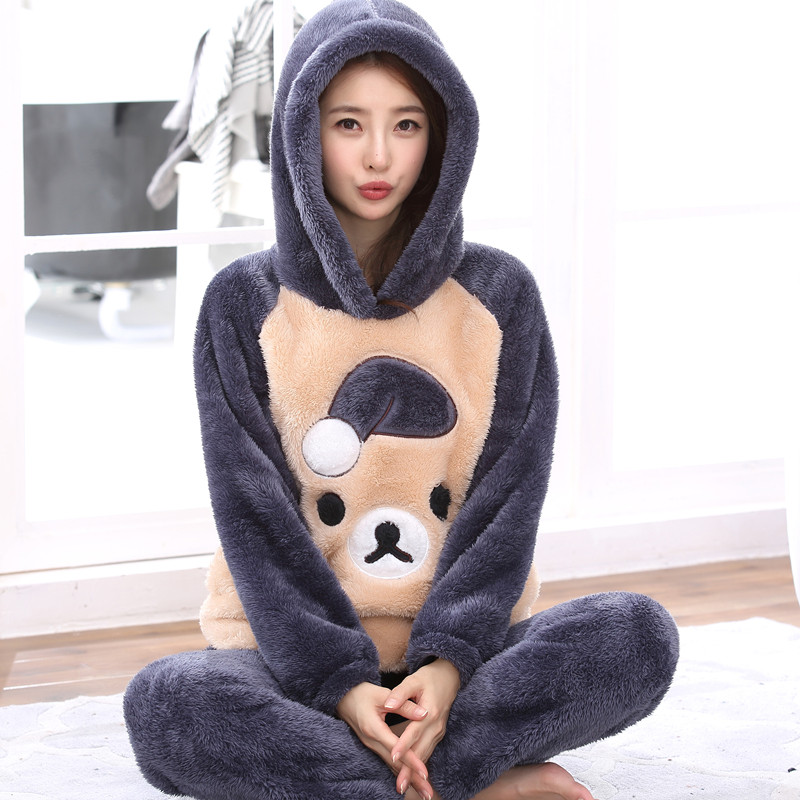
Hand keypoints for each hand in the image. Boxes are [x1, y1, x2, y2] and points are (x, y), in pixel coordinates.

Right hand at [336, 682, 432, 796]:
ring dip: (408, 778)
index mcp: (373, 728)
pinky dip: (400, 770)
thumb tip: (425, 713)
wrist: (342, 698)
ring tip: (424, 791)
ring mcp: (370, 745)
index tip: (425, 773)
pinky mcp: (372, 746)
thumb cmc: (362, 693)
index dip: (411, 761)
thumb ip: (404, 705)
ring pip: (391, 765)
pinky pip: (388, 760)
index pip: (396, 748)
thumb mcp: (382, 695)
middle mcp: (371, 741)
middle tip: (428, 793)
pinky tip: (410, 779)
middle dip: (412, 778)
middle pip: (394, 763)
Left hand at [384, 659, 460, 796]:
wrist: (450, 677)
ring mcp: (439, 731)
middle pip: (421, 750)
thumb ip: (400, 693)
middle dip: (410, 769)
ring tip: (403, 785)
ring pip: (425, 754)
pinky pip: (428, 751)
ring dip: (415, 772)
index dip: (403, 745)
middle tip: (399, 784)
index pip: (414, 732)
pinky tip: (412, 776)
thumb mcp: (414, 680)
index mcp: (430, 712)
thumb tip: (388, 704)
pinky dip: (419, 764)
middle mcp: (436, 725)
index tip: (392, 756)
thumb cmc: (429, 677)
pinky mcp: (438, 734)